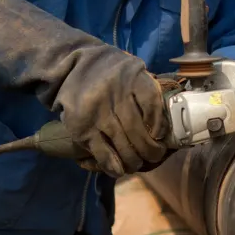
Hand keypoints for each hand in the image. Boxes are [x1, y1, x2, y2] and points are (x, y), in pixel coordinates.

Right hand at [57, 48, 171, 177]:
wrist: (70, 65)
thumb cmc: (109, 71)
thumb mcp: (131, 69)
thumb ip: (146, 88)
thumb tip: (164, 121)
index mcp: (131, 76)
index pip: (152, 102)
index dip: (160, 124)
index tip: (161, 135)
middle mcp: (114, 94)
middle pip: (138, 130)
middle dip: (151, 150)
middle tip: (154, 156)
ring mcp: (97, 112)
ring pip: (123, 145)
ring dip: (134, 160)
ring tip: (137, 163)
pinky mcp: (82, 128)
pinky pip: (103, 153)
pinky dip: (113, 165)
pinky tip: (120, 169)